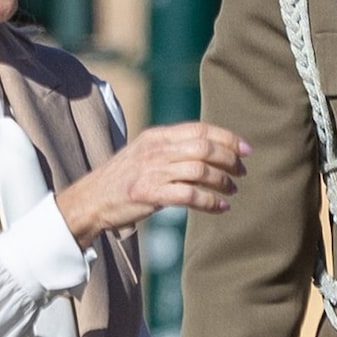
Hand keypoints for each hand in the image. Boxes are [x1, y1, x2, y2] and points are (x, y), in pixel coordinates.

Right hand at [57, 121, 249, 246]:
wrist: (91, 200)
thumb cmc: (123, 179)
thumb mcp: (145, 153)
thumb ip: (172, 149)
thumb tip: (210, 151)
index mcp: (157, 135)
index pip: (200, 129)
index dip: (227, 138)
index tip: (246, 149)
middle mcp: (156, 149)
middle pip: (204, 148)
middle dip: (229, 159)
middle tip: (242, 172)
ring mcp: (152, 170)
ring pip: (200, 170)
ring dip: (222, 181)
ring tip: (232, 190)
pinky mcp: (149, 193)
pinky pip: (189, 194)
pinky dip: (210, 201)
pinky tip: (220, 206)